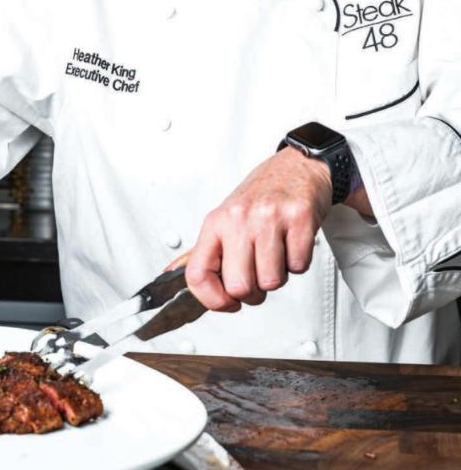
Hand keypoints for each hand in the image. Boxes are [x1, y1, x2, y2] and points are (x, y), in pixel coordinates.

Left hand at [175, 148, 332, 311]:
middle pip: (239, 286)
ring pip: (271, 282)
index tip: (228, 302)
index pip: (197, 275)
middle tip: (258, 275)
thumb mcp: (225, 218)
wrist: (297, 167)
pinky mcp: (298, 218)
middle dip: (253, 293)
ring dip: (278, 276)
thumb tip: (172, 272)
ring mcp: (269, 218)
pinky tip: (291, 243)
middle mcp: (239, 218)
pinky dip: (297, 262)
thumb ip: (202, 250)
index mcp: (216, 222)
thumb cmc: (261, 195)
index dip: (212, 300)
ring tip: (276, 253)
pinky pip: (298, 266)